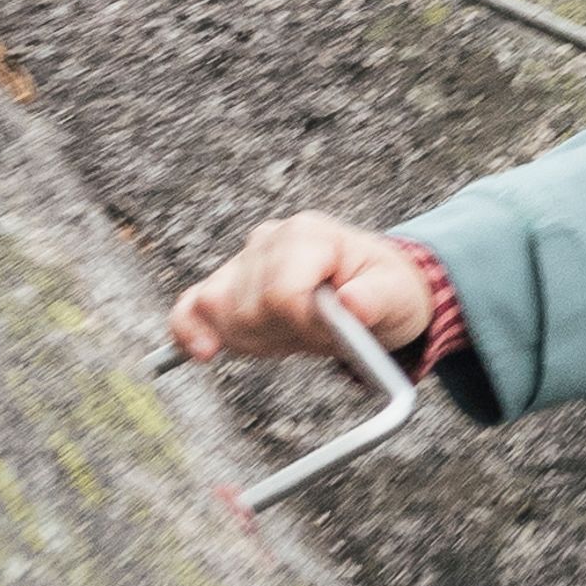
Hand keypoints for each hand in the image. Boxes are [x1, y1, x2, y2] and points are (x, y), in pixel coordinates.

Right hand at [168, 216, 439, 364]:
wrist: (376, 290)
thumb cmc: (387, 291)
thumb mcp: (396, 297)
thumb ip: (375, 300)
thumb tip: (353, 303)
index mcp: (310, 233)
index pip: (281, 292)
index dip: (302, 325)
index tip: (331, 332)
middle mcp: (269, 239)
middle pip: (248, 307)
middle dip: (282, 335)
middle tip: (318, 334)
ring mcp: (243, 260)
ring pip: (218, 311)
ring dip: (254, 339)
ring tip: (293, 334)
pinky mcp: (226, 285)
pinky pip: (190, 307)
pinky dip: (189, 330)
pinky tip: (203, 352)